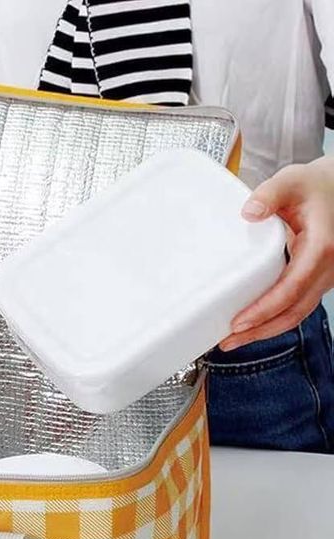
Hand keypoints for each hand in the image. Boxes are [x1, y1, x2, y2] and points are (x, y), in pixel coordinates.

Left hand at [220, 156, 333, 350]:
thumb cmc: (314, 186)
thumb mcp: (292, 182)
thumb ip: (270, 194)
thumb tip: (249, 212)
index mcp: (323, 247)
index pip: (292, 287)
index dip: (265, 309)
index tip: (239, 323)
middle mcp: (328, 268)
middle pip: (294, 310)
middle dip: (261, 330)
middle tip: (228, 341)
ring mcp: (324, 276)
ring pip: (297, 313)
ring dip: (266, 330)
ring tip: (232, 341)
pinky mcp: (315, 280)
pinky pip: (296, 306)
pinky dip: (273, 319)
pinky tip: (250, 326)